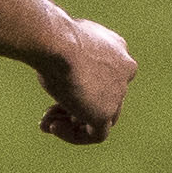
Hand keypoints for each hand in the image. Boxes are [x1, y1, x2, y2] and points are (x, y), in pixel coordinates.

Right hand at [37, 17, 134, 144]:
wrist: (56, 41)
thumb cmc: (54, 37)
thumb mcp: (64, 41)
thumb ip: (70, 57)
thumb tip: (60, 68)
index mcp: (117, 50)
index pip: (104, 76)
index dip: (80, 85)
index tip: (57, 88)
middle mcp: (124, 70)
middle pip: (102, 98)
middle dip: (74, 107)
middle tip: (48, 113)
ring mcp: (118, 93)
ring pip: (100, 118)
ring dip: (71, 123)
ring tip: (47, 124)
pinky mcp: (106, 112)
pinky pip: (95, 134)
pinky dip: (74, 135)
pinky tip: (53, 128)